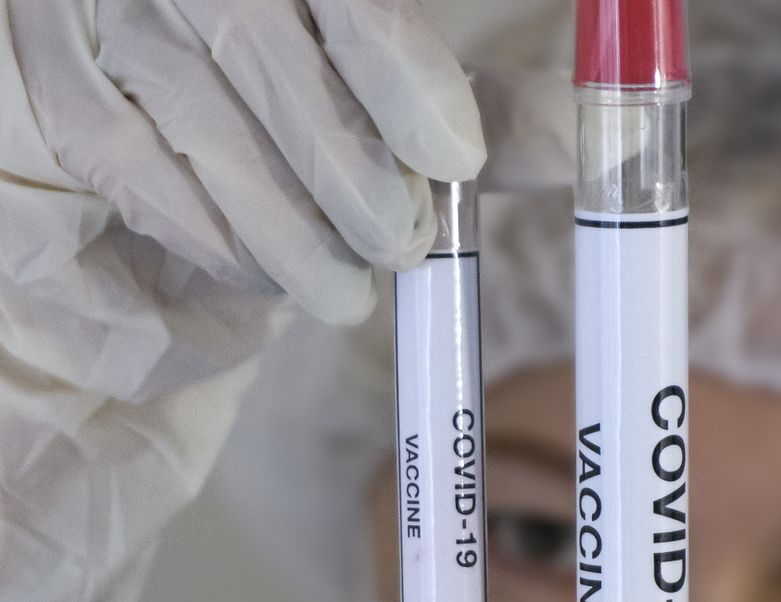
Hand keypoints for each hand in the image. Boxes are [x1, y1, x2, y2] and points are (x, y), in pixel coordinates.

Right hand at [0, 0, 482, 601]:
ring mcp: (114, 28)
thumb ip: (488, 102)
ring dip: (296, 238)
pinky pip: (153, 187)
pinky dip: (223, 246)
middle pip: (282, 84)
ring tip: (347, 284)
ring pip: (215, 146)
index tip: (453, 159)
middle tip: (399, 242)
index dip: (407, 86)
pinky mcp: (72, 100)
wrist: (174, 35)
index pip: (356, 7)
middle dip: (355, 187)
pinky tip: (268, 269)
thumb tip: (599, 152)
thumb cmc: (314, 52)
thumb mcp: (392, 54)